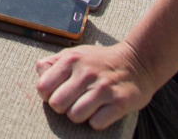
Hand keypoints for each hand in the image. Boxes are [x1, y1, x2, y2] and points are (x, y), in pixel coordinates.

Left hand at [36, 42, 157, 129]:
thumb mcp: (74, 53)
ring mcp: (103, 88)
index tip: (59, 93)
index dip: (48, 95)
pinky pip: (96, 123)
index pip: (43, 87)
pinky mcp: (119, 102)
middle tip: (74, 101)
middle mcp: (86, 73)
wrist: (138, 62)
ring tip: (88, 106)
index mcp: (71, 59)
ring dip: (80, 115)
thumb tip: (40, 74)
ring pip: (75, 116)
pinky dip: (97, 121)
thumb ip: (52, 63)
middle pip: (57, 104)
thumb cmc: (99, 61)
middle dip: (63, 107)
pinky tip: (102, 110)